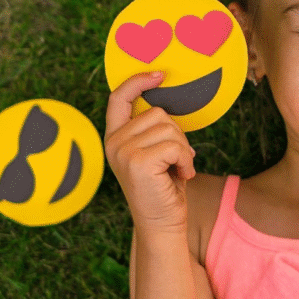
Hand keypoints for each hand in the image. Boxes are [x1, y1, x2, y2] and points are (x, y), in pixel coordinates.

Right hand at [104, 72, 197, 234]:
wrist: (162, 223)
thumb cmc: (164, 187)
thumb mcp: (156, 153)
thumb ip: (155, 130)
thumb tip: (169, 103)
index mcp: (115, 136)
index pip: (119, 97)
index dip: (137, 81)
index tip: (159, 74)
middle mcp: (113, 142)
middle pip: (157, 112)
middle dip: (177, 135)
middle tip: (175, 161)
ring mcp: (123, 151)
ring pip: (169, 128)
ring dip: (183, 150)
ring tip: (176, 170)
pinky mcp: (138, 162)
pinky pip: (175, 146)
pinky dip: (186, 160)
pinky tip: (181, 176)